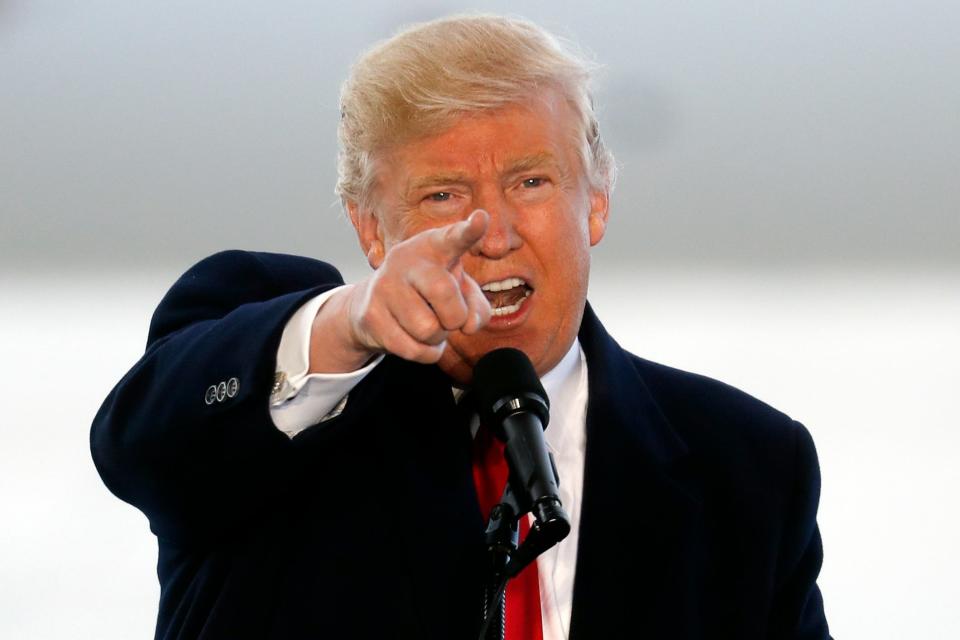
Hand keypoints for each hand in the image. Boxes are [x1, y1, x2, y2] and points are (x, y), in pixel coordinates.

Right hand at [309, 210, 492, 371]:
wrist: (371, 304)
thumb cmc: (426, 293)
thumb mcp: (458, 292)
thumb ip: (477, 306)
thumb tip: (469, 325)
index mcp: (433, 247)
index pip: (453, 238)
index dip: (469, 231)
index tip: (481, 219)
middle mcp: (406, 260)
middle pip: (444, 293)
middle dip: (455, 317)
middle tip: (449, 317)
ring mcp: (384, 286)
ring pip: (429, 329)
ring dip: (437, 338)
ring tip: (427, 324)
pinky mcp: (371, 315)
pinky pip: (413, 349)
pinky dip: (426, 352)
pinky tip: (417, 339)